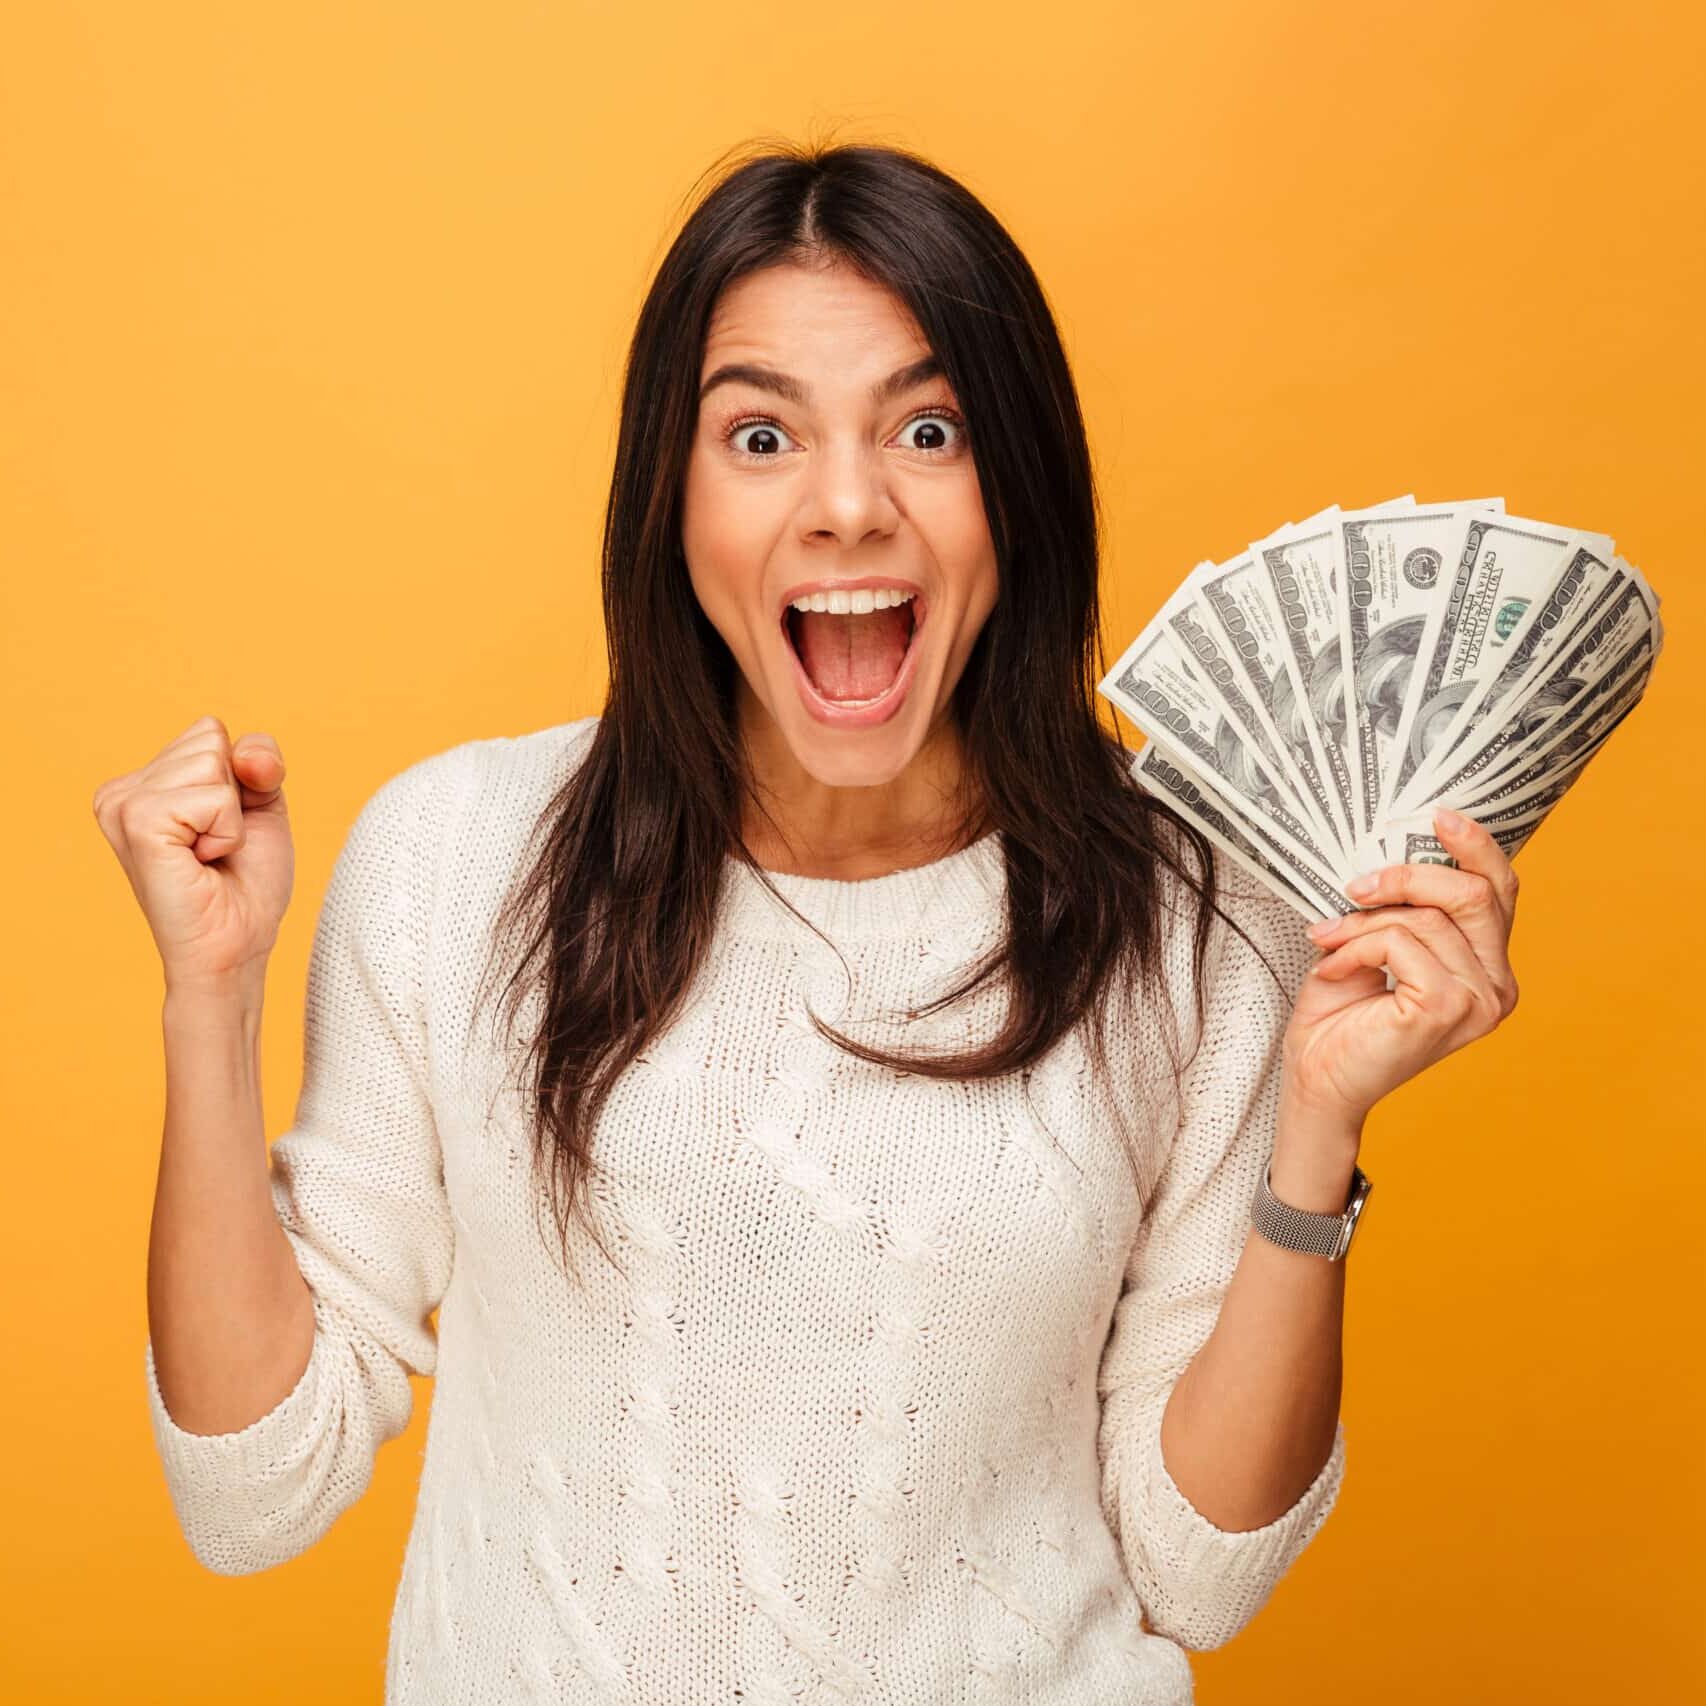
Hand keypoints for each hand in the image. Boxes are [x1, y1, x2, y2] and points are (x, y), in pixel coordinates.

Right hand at [92, 714, 293, 995]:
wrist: (236, 947)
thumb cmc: (246, 883)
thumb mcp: (262, 806)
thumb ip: (259, 761)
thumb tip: (245, 753)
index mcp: (143, 782)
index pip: (212, 731)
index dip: (243, 778)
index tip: (225, 829)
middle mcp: (122, 790)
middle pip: (212, 739)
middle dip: (237, 795)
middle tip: (217, 847)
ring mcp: (122, 804)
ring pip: (214, 762)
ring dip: (232, 816)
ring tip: (207, 855)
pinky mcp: (137, 823)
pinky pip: (213, 797)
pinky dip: (227, 831)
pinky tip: (202, 862)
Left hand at [1281, 808, 1520, 1128]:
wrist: (1316, 1076)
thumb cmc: (1342, 1012)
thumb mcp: (1377, 941)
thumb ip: (1405, 904)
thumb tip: (1397, 840)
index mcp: (1490, 966)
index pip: (1501, 890)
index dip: (1475, 846)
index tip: (1436, 815)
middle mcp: (1498, 986)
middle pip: (1473, 894)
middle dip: (1407, 876)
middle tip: (1355, 887)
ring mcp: (1478, 1001)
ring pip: (1426, 917)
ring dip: (1363, 922)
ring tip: (1329, 941)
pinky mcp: (1446, 1008)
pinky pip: (1400, 942)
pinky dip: (1355, 946)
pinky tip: (1333, 970)